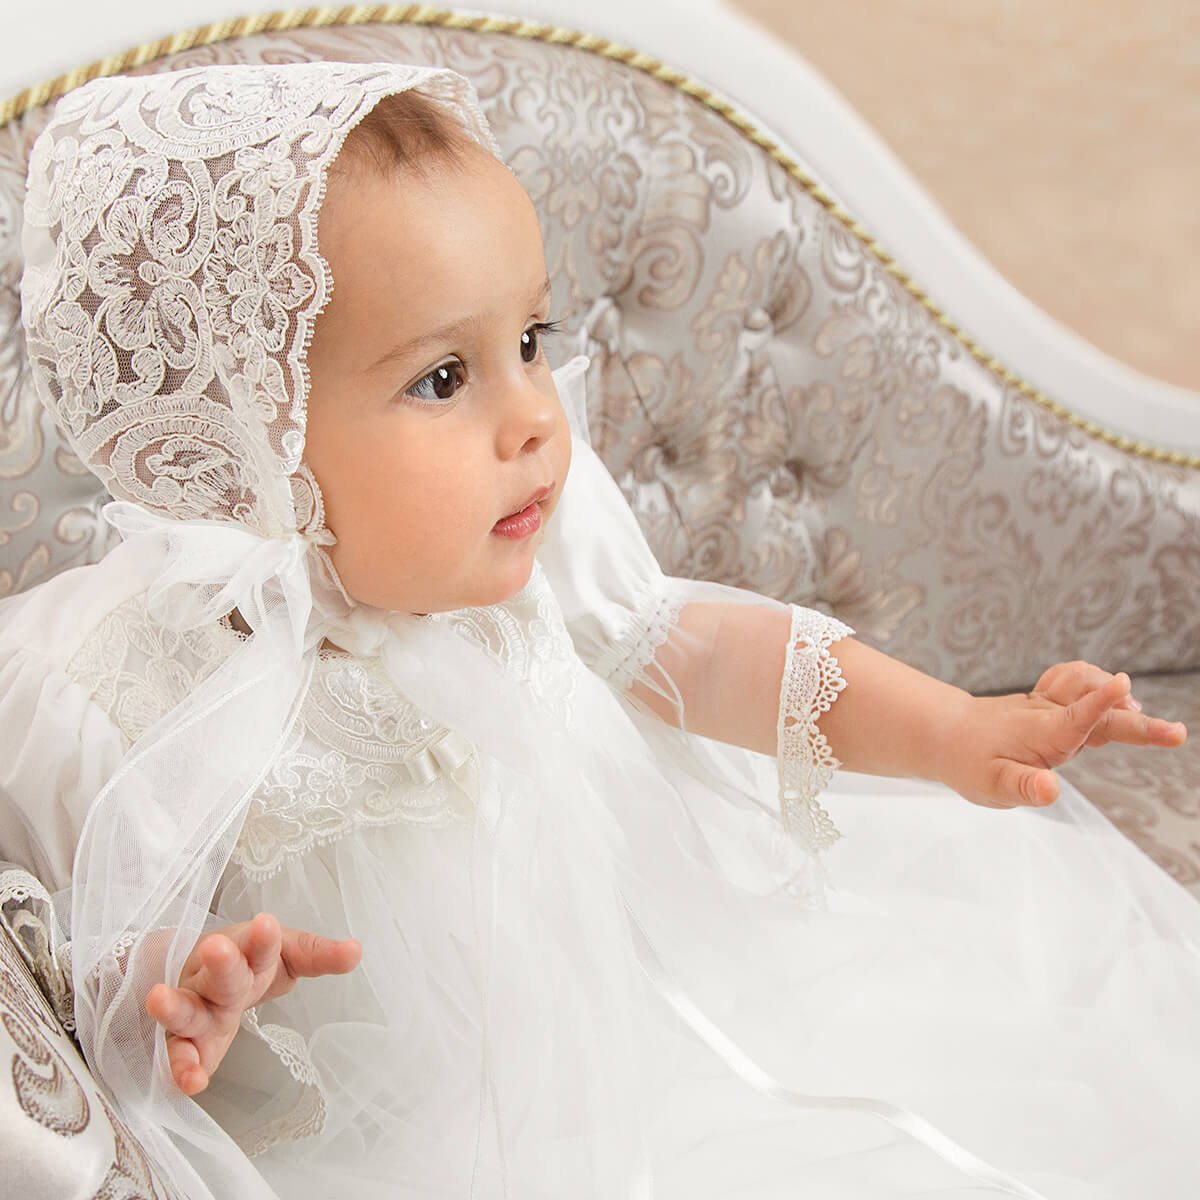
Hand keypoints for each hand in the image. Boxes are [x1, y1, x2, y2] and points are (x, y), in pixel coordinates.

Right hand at [144, 913, 361, 1095]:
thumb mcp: (288, 953)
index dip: (264, 938)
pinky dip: (181, 1066)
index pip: (260, 945)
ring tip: (158, 999)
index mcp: (249, 953)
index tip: (267, 924)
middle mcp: (219, 978)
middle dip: (221, 962)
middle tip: (217, 948)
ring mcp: (198, 1008)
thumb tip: (356, 951)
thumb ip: (320, 955)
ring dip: (175, 1006)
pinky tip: (190, 1082)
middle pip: (221, 972)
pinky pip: (180, 1053)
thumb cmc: (252, 960)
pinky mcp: (186, 1040)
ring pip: (186, 1008)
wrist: (204, 966)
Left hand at [940, 661, 1186, 809]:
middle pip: (1097, 712)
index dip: (1101, 703)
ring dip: (1111, 694)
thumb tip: (1051, 789)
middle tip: (1176, 734)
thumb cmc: (967, 761)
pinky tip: (1111, 700)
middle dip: (1138, 723)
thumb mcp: (990, 786)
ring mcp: (1046, 705)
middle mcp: (1047, 714)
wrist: (943, 733)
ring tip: (1137, 716)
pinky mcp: (1045, 703)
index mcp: (1041, 734)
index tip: (1126, 685)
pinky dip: (1094, 684)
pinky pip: (1073, 681)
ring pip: (1084, 684)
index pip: (1076, 717)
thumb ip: (1024, 787)